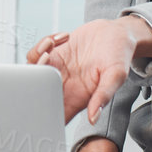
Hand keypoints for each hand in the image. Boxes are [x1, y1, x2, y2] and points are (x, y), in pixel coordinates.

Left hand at [27, 16, 151, 123]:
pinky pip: (37, 54)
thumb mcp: (116, 75)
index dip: (43, 113)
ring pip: (32, 73)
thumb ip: (104, 95)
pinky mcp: (54, 54)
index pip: (56, 115)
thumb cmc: (120, 56)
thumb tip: (93, 118)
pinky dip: (42, 44)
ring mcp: (57, 69)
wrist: (116, 33)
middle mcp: (64, 85)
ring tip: (51, 47)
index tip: (41, 99)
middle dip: (33, 81)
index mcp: (78, 97)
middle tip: (46, 62)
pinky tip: (62, 38)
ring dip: (36, 59)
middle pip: (36, 94)